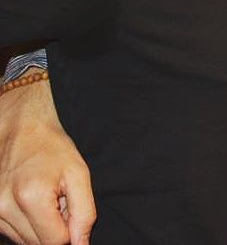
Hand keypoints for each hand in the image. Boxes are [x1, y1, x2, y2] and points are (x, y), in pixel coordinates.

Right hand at [0, 71, 94, 244]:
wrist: (21, 127)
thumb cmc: (52, 147)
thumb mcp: (79, 174)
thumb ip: (84, 213)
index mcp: (31, 197)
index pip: (57, 242)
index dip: (72, 232)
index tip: (73, 212)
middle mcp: (5, 208)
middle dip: (56, 228)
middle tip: (60, 200)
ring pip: (26, 242)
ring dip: (42, 226)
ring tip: (46, 197)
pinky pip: (13, 233)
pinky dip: (28, 223)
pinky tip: (33, 200)